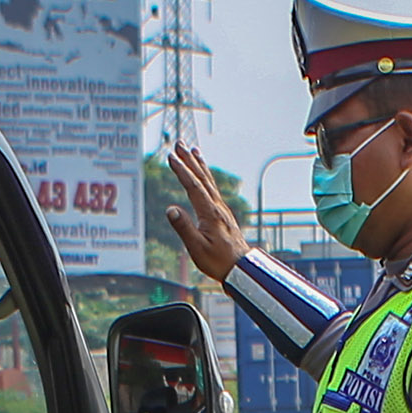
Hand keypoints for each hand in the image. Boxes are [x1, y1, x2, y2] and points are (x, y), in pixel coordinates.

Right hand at [163, 147, 248, 282]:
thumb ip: (184, 228)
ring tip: (193, 151)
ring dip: (199, 165)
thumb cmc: (218, 261)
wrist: (240, 268)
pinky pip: (213, 189)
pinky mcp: (223, 214)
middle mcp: (217, 207)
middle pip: (202, 178)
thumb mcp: (197, 248)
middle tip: (179, 144)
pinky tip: (204, 176)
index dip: (182, 170)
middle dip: (189, 160)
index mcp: (209, 213)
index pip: (193, 186)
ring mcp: (221, 209)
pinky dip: (207, 177)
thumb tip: (171, 209)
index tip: (171, 157)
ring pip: (209, 182)